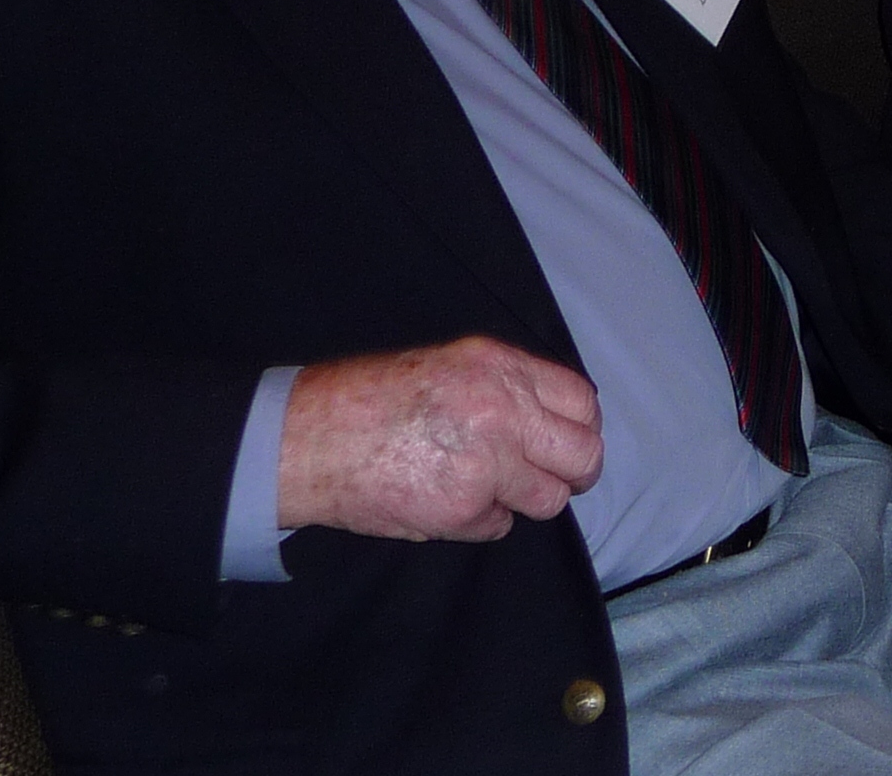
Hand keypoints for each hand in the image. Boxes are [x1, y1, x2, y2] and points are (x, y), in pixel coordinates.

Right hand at [275, 337, 602, 542]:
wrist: (307, 439)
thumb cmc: (369, 401)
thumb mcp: (450, 366)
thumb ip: (506, 387)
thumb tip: (552, 420)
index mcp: (501, 368)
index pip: (582, 403)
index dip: (578, 428)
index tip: (564, 442)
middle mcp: (504, 411)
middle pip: (584, 455)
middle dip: (571, 473)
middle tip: (549, 478)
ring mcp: (488, 464)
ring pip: (549, 499)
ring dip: (523, 500)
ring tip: (481, 487)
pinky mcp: (464, 509)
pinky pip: (499, 526)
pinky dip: (478, 521)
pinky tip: (442, 501)